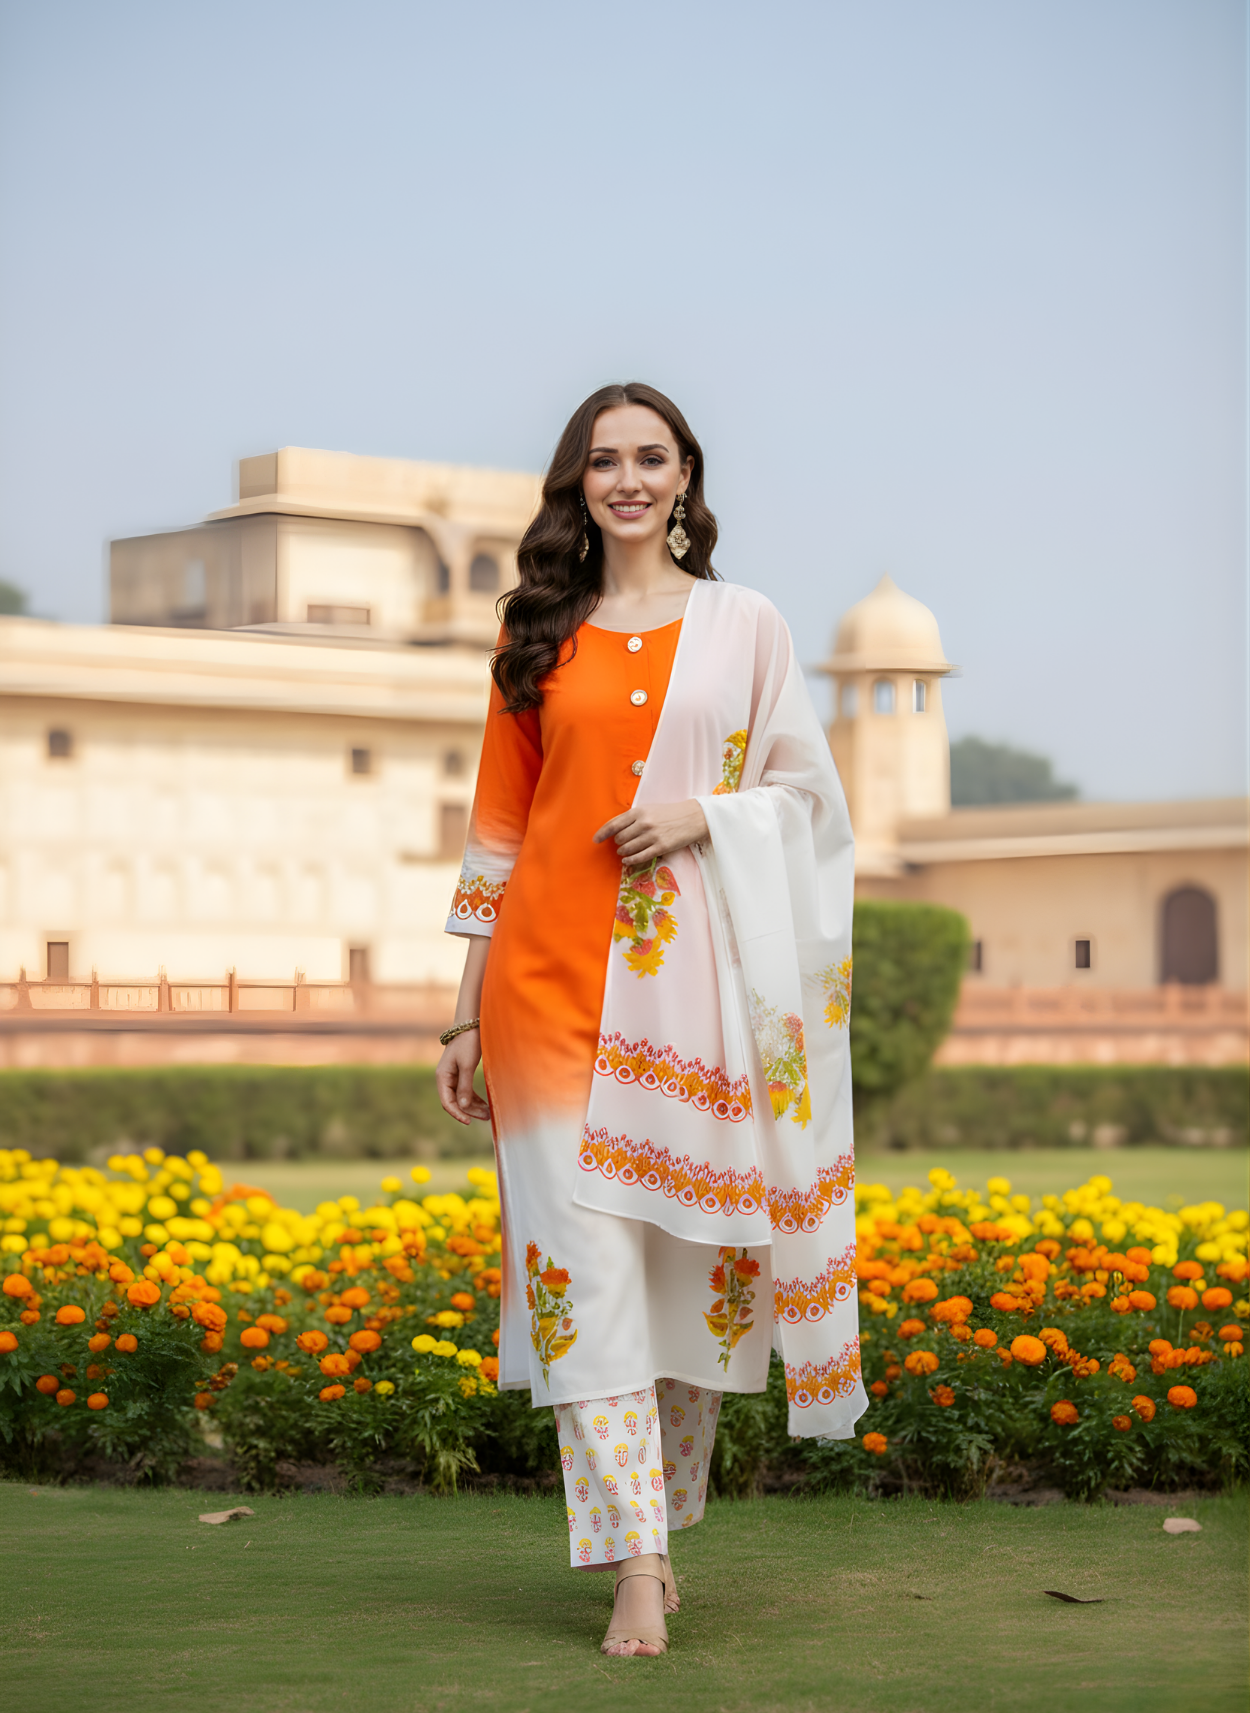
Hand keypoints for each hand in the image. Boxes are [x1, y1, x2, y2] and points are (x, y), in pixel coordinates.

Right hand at [435, 1029, 490, 1124]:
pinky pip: (466, 1090)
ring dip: (474, 1106)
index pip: (447, 1102)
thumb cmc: (468, 1043)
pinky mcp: (462, 1073)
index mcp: (442, 1077)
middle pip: (455, 1101)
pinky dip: (475, 1098)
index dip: (457, 1113)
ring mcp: (453, 1076)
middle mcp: (445, 1078)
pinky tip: (485, 1104)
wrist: (471, 1025)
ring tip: (489, 1114)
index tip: (469, 1122)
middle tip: (486, 1117)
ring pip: (462, 1097)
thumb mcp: (467, 1065)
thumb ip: (464, 1086)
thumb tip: (462, 1106)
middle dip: (470, 1111)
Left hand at [593, 799, 708, 865]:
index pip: (614, 824)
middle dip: (618, 843)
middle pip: (620, 838)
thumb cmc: (669, 813)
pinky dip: (630, 860)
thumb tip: (615, 829)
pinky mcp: (660, 847)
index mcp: (639, 811)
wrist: (693, 817)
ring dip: (623, 852)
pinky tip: (627, 860)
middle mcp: (644, 823)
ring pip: (628, 848)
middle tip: (620, 843)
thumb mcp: (649, 809)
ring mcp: (652, 836)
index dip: (602, 833)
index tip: (596, 840)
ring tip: (623, 851)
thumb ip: (632, 817)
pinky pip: (639, 857)